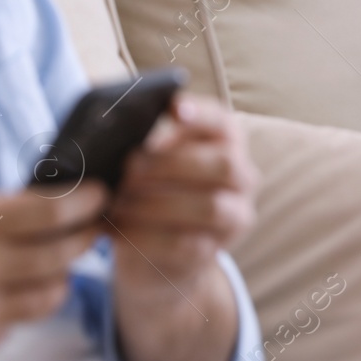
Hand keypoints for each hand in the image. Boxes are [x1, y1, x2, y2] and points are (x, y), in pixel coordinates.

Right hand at [0, 163, 106, 360]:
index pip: (52, 212)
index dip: (86, 201)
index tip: (99, 193)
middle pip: (63, 255)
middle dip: (86, 236)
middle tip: (92, 224)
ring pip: (47, 296)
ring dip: (59, 274)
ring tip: (52, 258)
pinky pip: (12, 324)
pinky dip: (18, 305)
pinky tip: (3, 289)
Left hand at [105, 93, 257, 292]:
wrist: (156, 251)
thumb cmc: (153, 188)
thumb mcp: (153, 160)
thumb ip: (148, 141)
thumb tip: (120, 129)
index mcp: (227, 143)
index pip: (223, 122)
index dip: (201, 114)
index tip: (174, 108)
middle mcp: (242, 178)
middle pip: (223, 165)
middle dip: (172, 164)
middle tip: (129, 168)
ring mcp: (234, 218)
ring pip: (210, 207)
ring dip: (158, 203)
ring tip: (119, 202)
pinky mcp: (213, 252)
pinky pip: (187, 244)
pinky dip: (147, 237)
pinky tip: (118, 231)